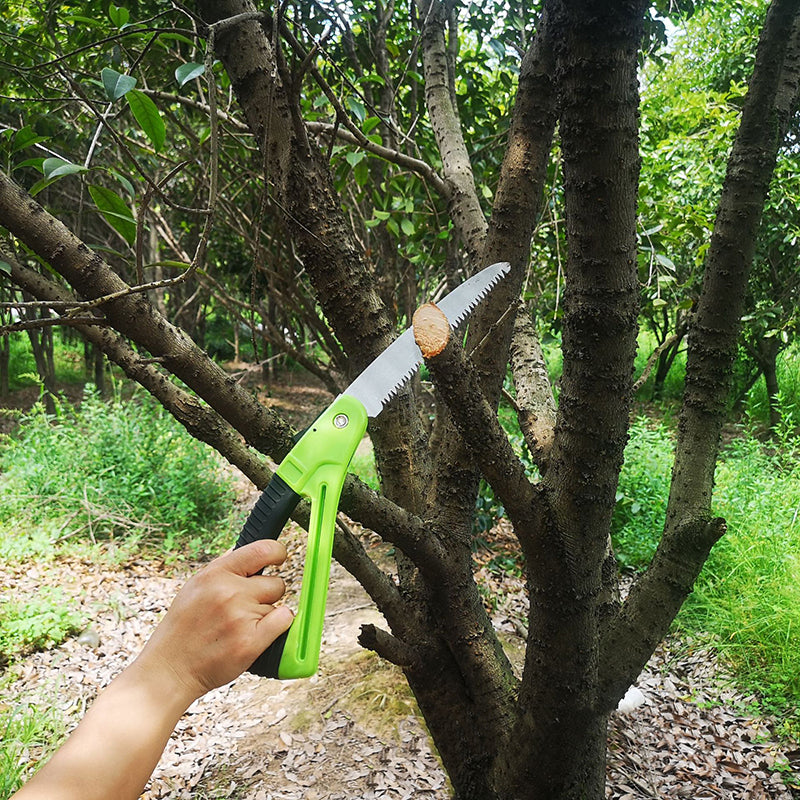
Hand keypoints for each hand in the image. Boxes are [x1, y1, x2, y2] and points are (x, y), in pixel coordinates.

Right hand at [133, 540, 292, 702]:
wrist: (169, 670)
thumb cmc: (183, 630)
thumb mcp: (195, 587)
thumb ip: (224, 569)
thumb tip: (250, 553)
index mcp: (215, 574)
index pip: (263, 549)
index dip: (278, 552)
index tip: (279, 558)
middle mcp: (229, 592)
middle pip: (276, 583)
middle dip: (266, 596)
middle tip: (244, 610)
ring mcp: (240, 616)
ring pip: (277, 605)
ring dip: (265, 616)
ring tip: (239, 628)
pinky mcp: (250, 642)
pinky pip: (285, 620)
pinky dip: (279, 626)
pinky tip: (260, 633)